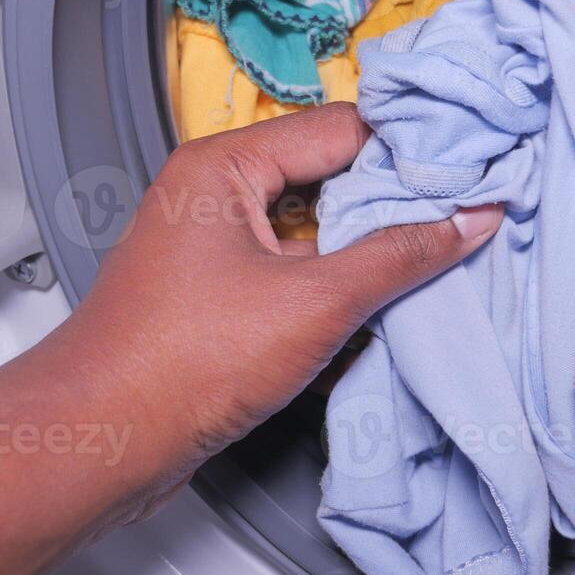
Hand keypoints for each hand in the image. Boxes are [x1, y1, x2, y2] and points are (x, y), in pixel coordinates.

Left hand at [22, 102, 502, 516]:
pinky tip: (382, 319)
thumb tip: (468, 220)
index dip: (410, 151)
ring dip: (366, 259)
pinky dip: (334, 297)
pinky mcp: (218, 303)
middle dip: (393, 208)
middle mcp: (214, 197)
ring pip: (315, 237)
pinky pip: (292, 281)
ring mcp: (213, 252)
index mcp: (225, 166)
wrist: (100, 444)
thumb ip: (398, 257)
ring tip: (437, 269)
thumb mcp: (313, 303)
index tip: (474, 172)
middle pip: (330, 182)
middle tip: (466, 222)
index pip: (342, 131)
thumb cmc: (182, 363)